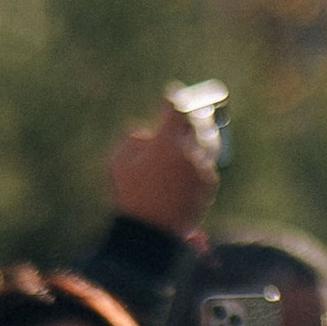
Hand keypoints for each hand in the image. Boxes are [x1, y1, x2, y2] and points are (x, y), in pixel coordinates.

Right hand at [107, 98, 218, 239]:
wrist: (151, 233)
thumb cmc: (130, 197)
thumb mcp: (118, 164)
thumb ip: (131, 140)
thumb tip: (146, 133)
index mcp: (167, 141)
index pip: (176, 107)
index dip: (172, 97)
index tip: (170, 92)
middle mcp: (189, 150)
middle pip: (196, 120)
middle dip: (189, 114)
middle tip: (183, 111)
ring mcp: (202, 166)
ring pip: (206, 140)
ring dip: (198, 134)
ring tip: (190, 134)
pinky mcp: (209, 183)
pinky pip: (206, 162)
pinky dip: (198, 159)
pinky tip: (187, 163)